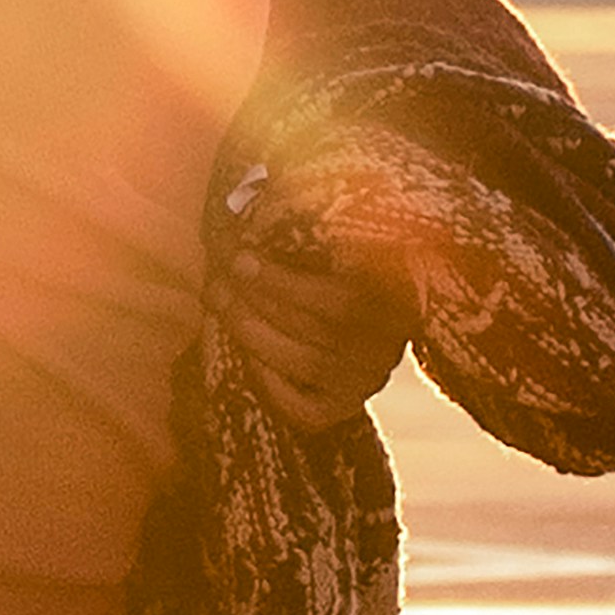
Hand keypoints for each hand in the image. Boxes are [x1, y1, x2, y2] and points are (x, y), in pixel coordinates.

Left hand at [215, 235, 414, 433]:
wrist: (375, 320)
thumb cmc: (347, 264)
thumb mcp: (344, 242)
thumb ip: (318, 232)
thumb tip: (257, 205)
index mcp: (398, 299)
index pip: (336, 297)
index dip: (281, 280)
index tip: (238, 258)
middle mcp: (385, 346)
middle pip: (309, 326)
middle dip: (252, 298)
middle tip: (216, 277)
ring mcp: (364, 381)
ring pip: (298, 360)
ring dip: (248, 329)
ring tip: (219, 299)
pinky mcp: (342, 409)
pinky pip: (297, 406)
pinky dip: (266, 381)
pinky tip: (247, 352)